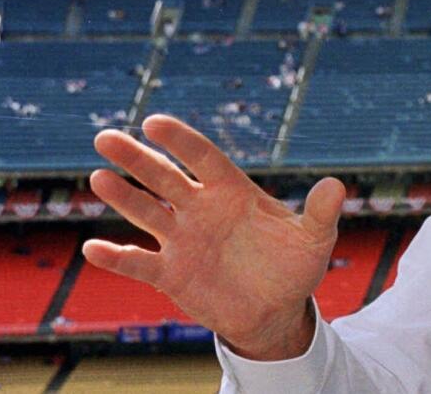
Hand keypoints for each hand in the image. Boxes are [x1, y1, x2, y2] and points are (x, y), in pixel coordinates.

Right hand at [82, 114, 345, 359]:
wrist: (276, 309)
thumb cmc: (294, 265)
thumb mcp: (315, 239)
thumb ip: (321, 212)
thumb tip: (337, 185)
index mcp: (232, 191)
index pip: (203, 157)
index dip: (181, 140)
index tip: (155, 121)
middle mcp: (200, 209)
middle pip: (164, 177)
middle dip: (137, 157)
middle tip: (106, 137)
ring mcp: (182, 239)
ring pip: (146, 212)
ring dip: (123, 197)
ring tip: (99, 177)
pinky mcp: (170, 273)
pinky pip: (138, 263)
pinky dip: (116, 257)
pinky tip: (93, 248)